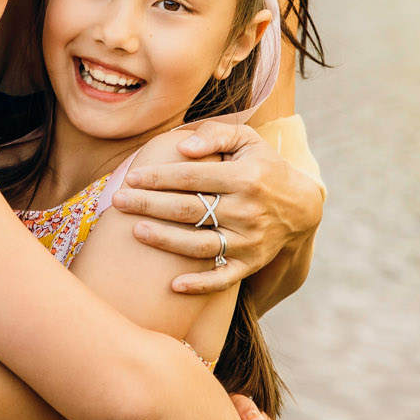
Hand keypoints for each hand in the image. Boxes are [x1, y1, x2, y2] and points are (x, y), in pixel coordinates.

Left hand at [113, 122, 324, 293]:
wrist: (301, 206)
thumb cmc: (263, 166)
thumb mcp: (247, 140)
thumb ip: (215, 134)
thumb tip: (183, 147)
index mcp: (244, 177)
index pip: (192, 177)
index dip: (160, 177)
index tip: (133, 177)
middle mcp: (247, 210)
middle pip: (189, 209)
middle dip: (150, 205)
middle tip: (118, 201)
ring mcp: (249, 240)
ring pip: (200, 245)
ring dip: (165, 240)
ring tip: (135, 230)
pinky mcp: (250, 263)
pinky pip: (223, 278)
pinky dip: (200, 285)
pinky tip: (173, 286)